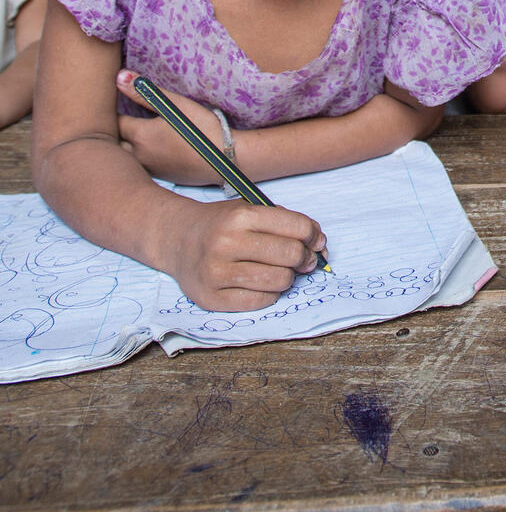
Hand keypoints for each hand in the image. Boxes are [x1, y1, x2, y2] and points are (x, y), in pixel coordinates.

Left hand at [117, 74, 224, 184]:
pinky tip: (152, 150)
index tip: (117, 104)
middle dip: (114, 132)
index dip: (114, 112)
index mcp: (139, 135)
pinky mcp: (161, 177)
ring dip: (124, 147)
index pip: (115, 122)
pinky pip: (140, 167)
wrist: (225, 158)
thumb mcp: (175, 105)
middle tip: (122, 119)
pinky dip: (138, 158)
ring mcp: (149, 169)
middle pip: (114, 143)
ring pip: (125, 158)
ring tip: (133, 134)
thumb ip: (145, 92)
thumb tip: (119, 77)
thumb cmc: (202, 128)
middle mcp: (138, 155)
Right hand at [167, 196, 326, 310]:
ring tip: (282, 271)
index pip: (297, 227)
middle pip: (290, 255)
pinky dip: (270, 294)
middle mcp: (227, 242)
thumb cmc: (223, 224)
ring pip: (279, 281)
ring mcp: (217, 272)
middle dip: (305, 258)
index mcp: (241, 215)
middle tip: (304, 260)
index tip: (317, 242)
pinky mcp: (210, 297)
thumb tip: (320, 245)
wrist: (178, 239)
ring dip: (288, 277)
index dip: (314, 236)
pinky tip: (264, 284)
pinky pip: (259, 302)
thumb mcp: (251, 209)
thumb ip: (286, 223)